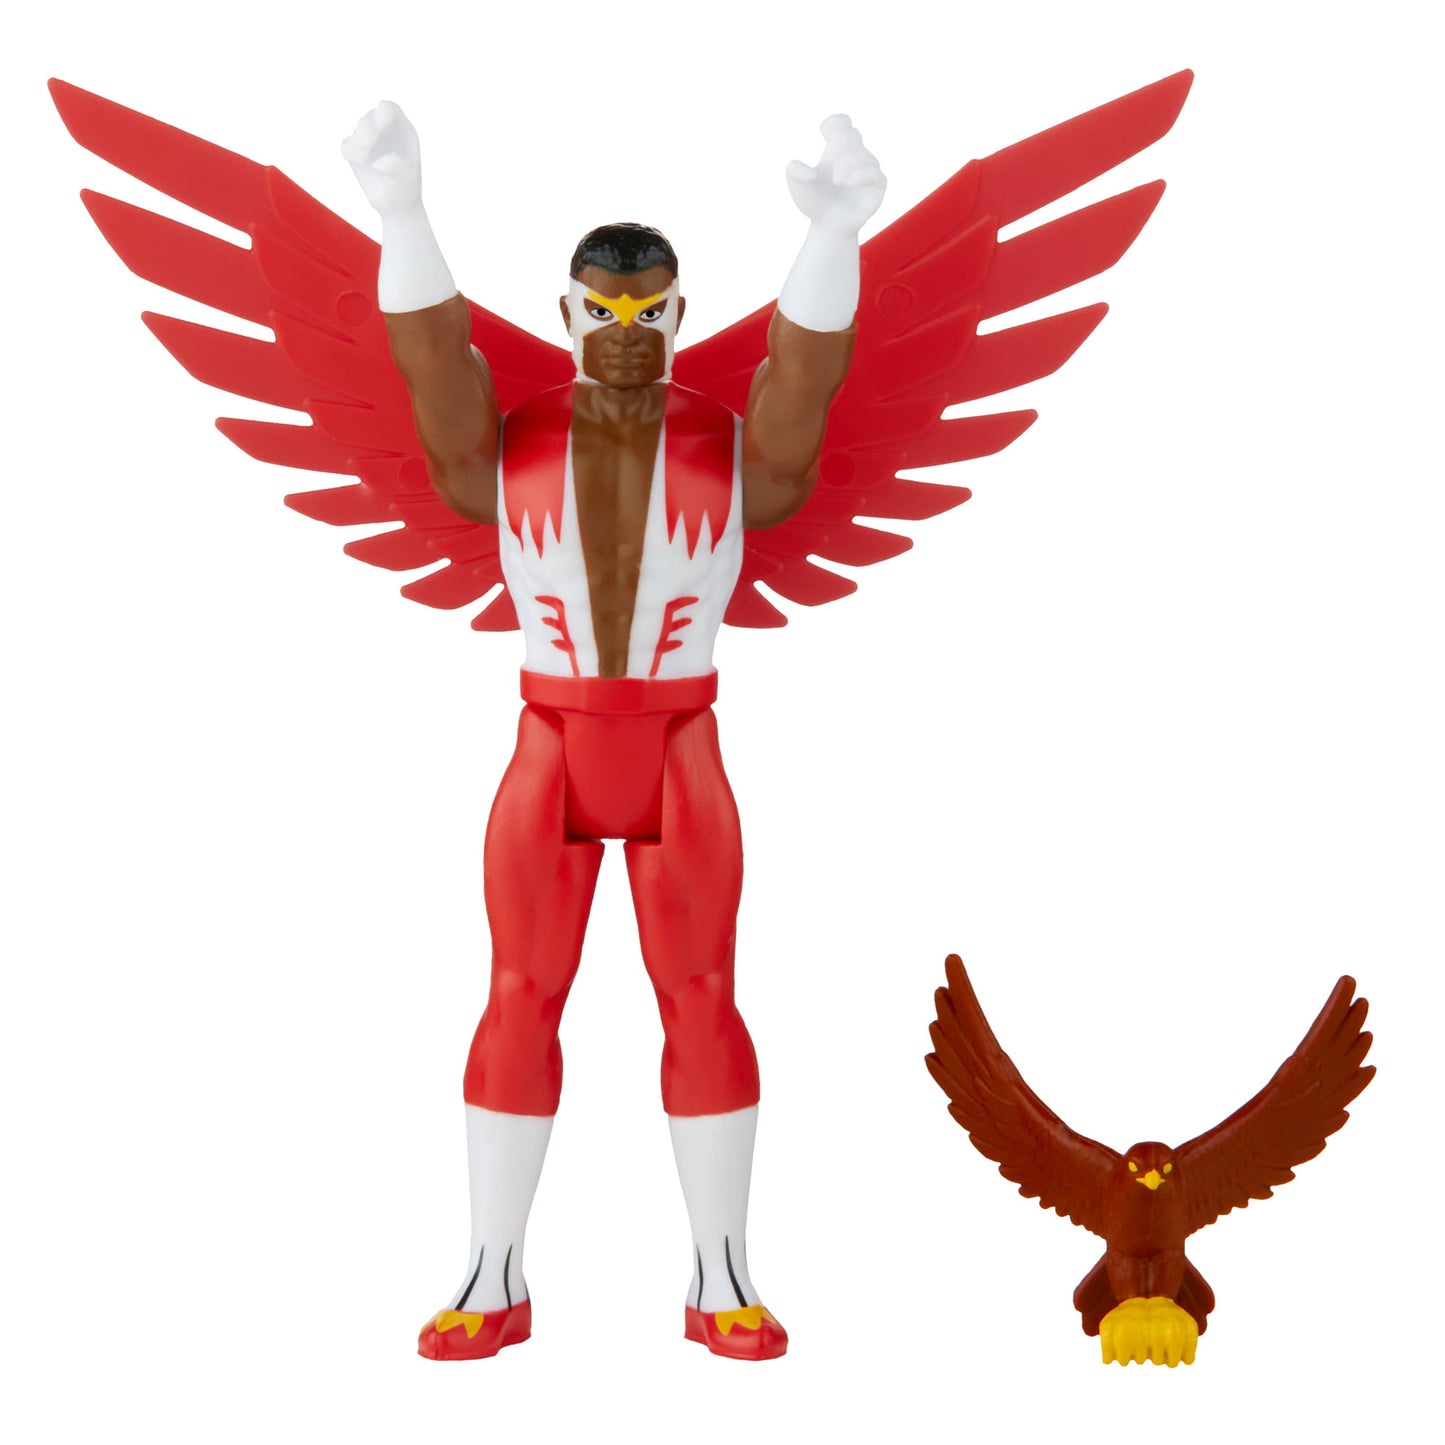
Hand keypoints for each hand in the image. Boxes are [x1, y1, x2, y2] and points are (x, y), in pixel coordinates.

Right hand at [342, 100, 422, 214]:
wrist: (395, 206)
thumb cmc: (405, 191)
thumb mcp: (406, 181)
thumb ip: (397, 168)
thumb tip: (378, 163)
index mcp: (402, 130)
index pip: (390, 108)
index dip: (383, 111)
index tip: (381, 125)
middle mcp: (386, 131)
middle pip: (370, 118)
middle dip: (366, 131)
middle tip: (366, 146)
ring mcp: (370, 140)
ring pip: (358, 130)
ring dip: (359, 142)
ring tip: (361, 158)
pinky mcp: (356, 152)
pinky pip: (347, 145)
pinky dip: (349, 151)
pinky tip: (357, 161)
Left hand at [786, 115, 885, 235]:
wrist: (829, 227)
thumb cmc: (815, 202)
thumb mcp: (797, 186)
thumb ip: (794, 172)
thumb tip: (810, 173)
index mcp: (837, 149)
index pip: (842, 122)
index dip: (835, 122)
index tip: (825, 136)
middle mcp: (855, 155)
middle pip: (851, 135)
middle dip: (840, 144)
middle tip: (831, 164)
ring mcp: (868, 168)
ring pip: (862, 155)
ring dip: (847, 165)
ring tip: (837, 181)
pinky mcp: (878, 185)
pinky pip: (874, 173)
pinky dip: (861, 175)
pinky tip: (849, 182)